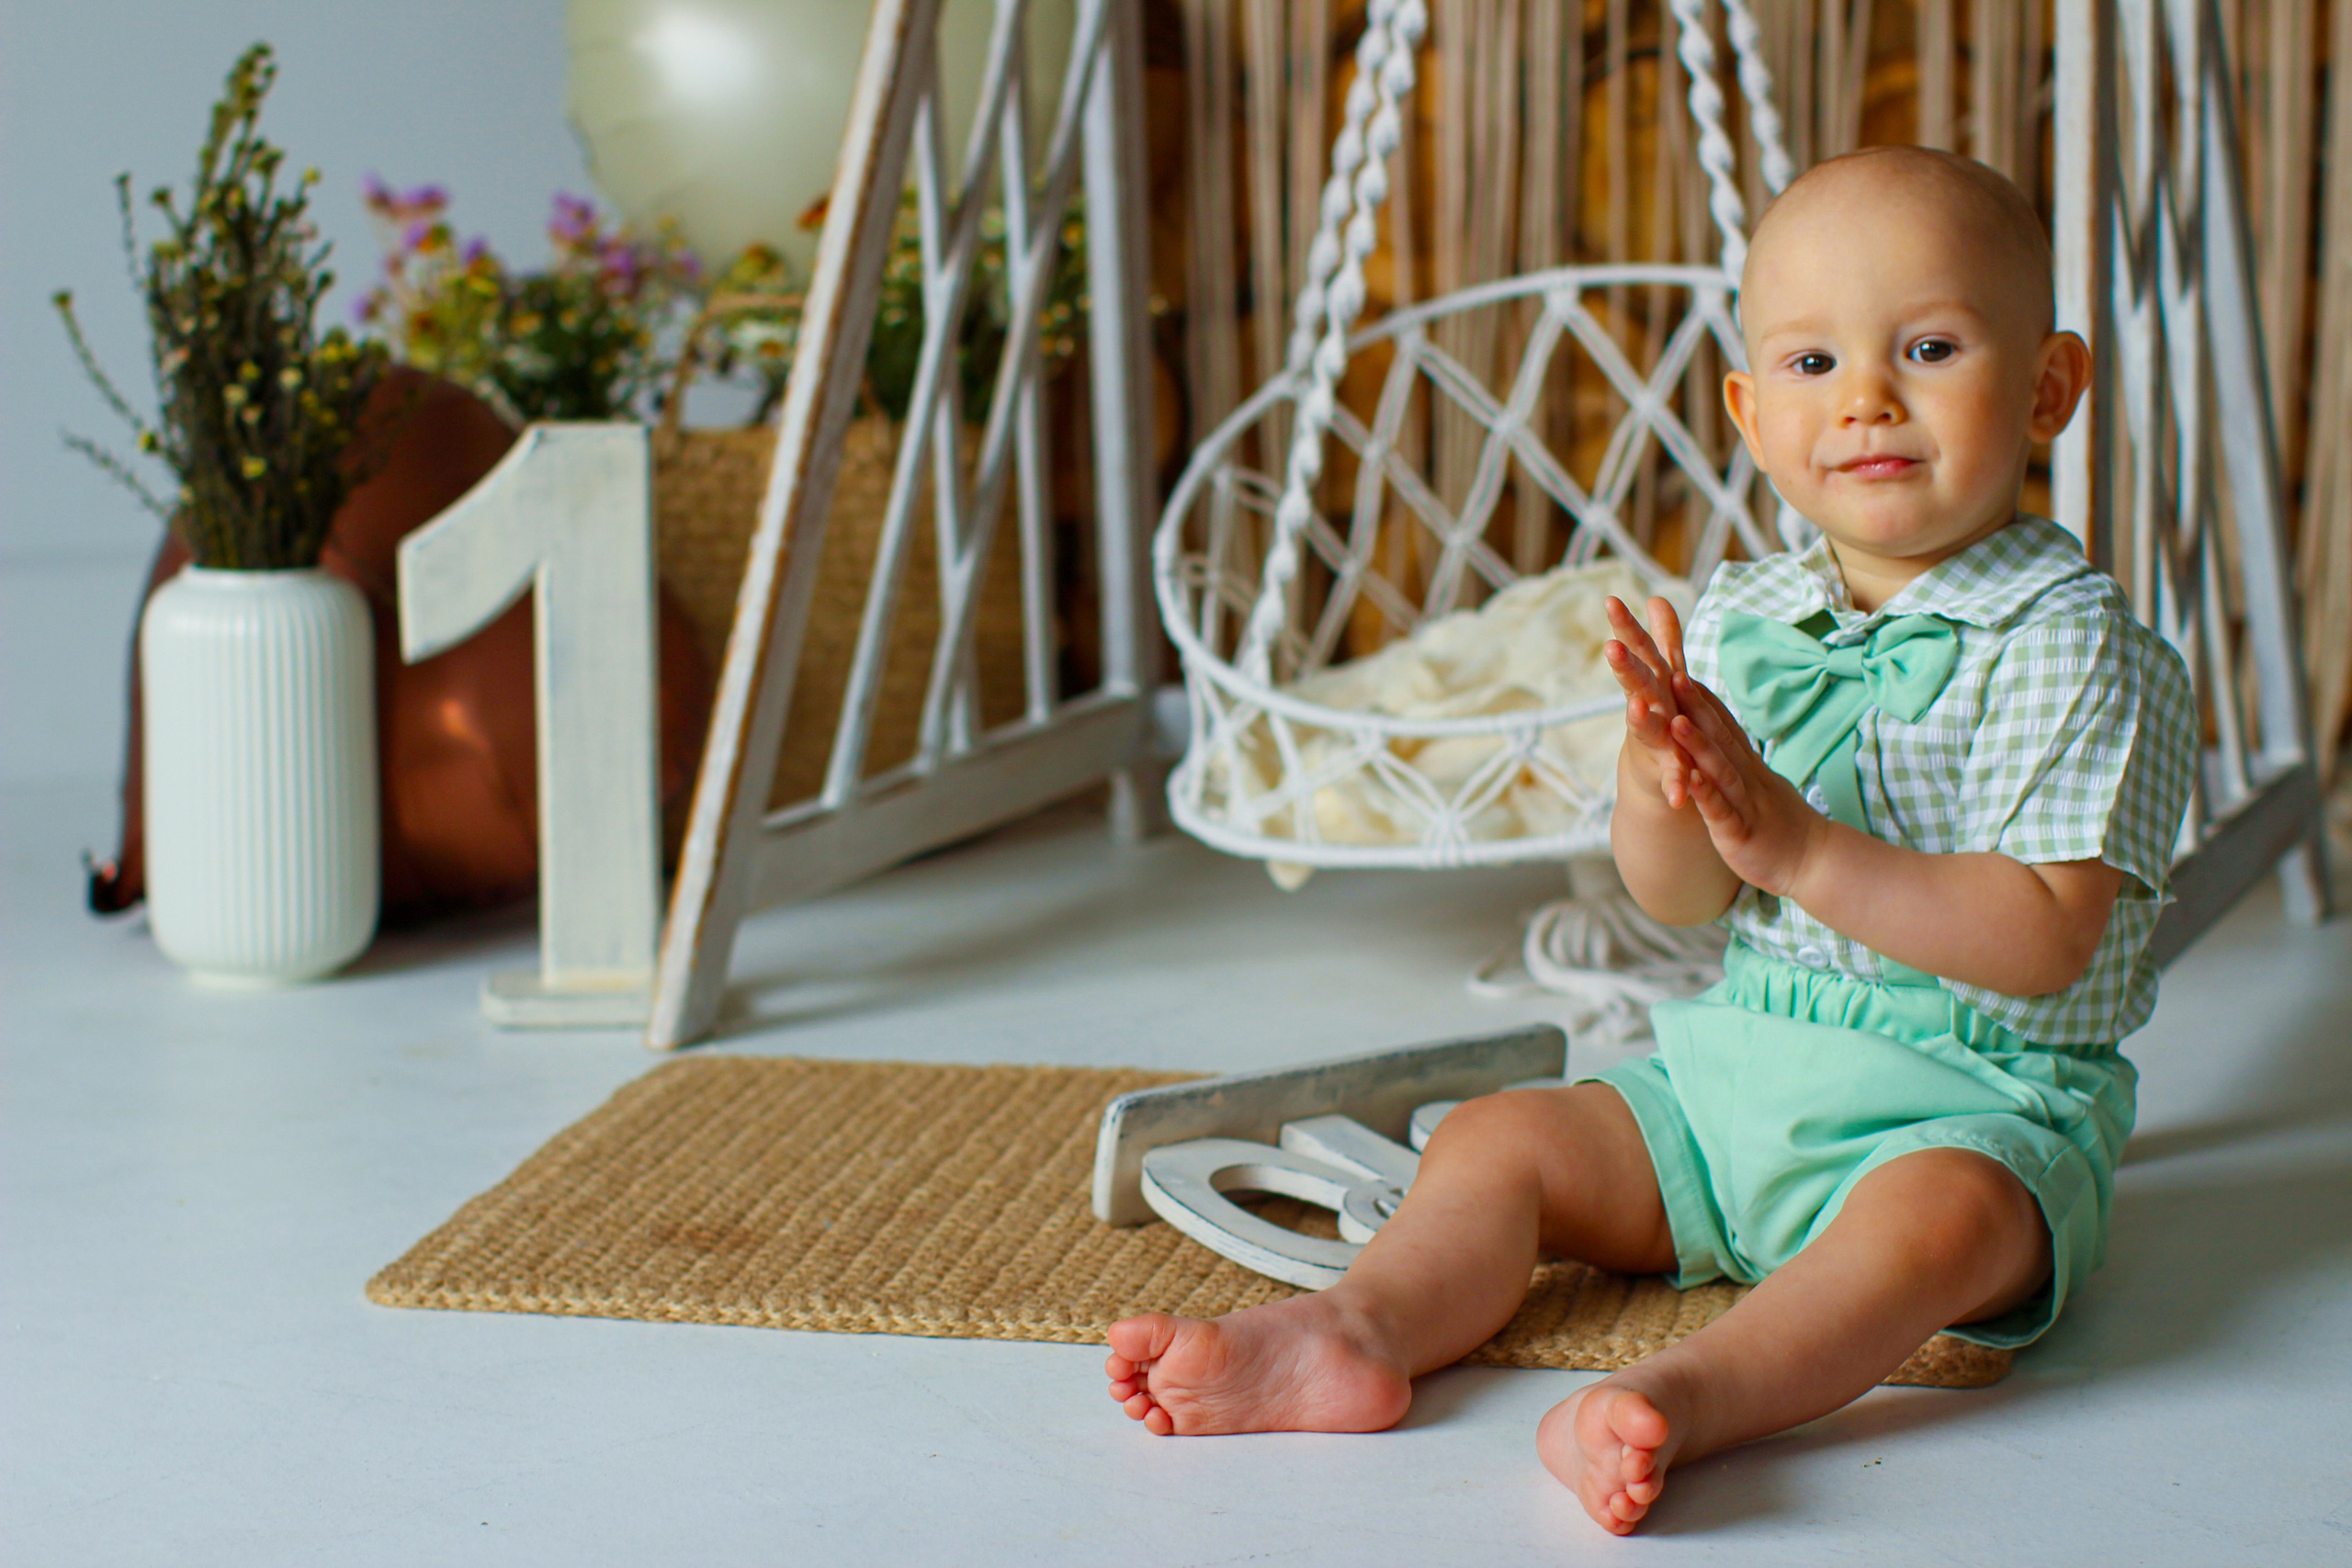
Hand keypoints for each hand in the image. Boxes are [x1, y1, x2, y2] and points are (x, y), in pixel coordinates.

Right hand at [1604, 595, 1697, 806]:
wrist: (1655, 775)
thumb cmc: (1660, 716)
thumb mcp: (1665, 675)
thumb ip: (1665, 638)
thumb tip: (1658, 596)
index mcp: (1650, 682)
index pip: (1637, 649)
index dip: (1625, 626)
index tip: (1611, 600)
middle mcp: (1647, 708)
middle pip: (1635, 683)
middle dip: (1624, 666)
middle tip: (1611, 647)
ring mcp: (1654, 740)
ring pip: (1648, 728)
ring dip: (1641, 719)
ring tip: (1636, 709)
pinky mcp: (1667, 771)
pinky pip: (1672, 776)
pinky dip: (1675, 783)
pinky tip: (1677, 794)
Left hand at [1665, 669, 1830, 896]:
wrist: (1814, 862)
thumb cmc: (1780, 822)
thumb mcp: (1758, 783)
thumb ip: (1737, 757)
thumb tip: (1718, 729)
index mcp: (1747, 766)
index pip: (1724, 725)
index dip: (1702, 698)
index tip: (1678, 667)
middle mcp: (1747, 777)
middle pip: (1720, 737)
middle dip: (1696, 708)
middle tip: (1672, 676)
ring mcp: (1745, 803)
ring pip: (1720, 770)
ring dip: (1699, 745)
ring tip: (1676, 722)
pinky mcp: (1741, 832)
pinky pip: (1722, 812)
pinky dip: (1706, 795)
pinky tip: (1689, 781)